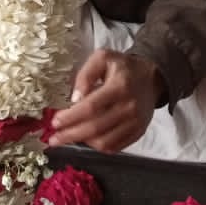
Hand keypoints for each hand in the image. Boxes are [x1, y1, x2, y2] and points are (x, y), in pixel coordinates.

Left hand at [46, 49, 163, 152]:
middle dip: (71, 135)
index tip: (55, 122)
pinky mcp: (138, 133)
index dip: (71, 117)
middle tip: (53, 139)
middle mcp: (129, 107)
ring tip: (68, 137)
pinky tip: (87, 140)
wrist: (152, 77)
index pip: (91, 107)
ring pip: (105, 142)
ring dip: (83, 142)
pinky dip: (98, 146)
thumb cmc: (123, 67)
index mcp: (119, 86)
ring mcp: (135, 123)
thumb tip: (75, 98)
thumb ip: (86, 73)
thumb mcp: (103, 57)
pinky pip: (115, 147)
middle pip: (96, 128)